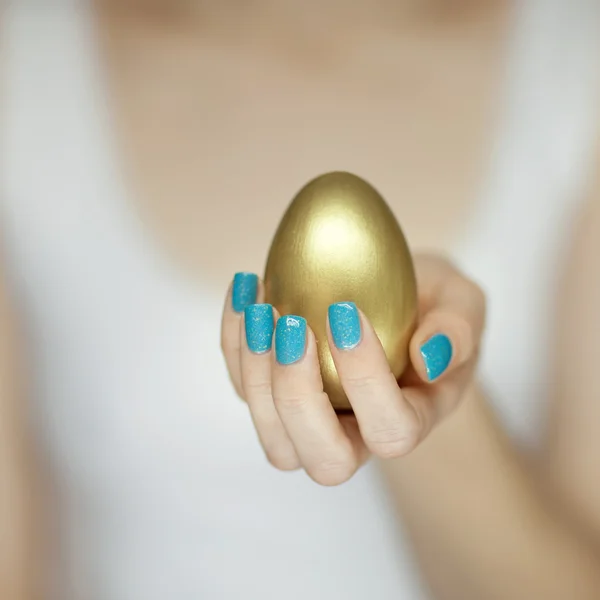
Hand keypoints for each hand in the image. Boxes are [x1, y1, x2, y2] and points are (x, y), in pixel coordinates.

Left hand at [220, 254, 485, 485]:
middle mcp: (358, 436)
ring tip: (260, 305)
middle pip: (324, 460)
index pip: (392, 430)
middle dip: (298, 395)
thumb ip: (459, 329)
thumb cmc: (431, 309)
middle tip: (293, 325)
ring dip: (255, 373)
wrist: (397, 307)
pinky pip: (244, 387)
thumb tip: (429, 357)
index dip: (366, 380)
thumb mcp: (462, 304)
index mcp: (410, 419)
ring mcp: (311, 422)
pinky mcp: (275, 396)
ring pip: (275, 438)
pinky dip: (233, 342)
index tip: (347, 311)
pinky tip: (246, 288)